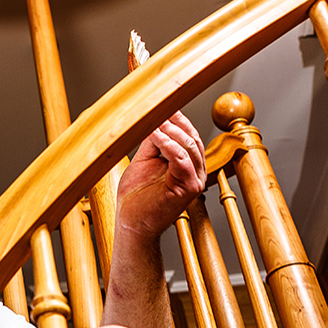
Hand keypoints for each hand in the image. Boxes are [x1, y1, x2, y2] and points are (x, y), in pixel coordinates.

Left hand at [116, 111, 206, 240]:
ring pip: (188, 146)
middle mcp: (196, 171)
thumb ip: (152, 142)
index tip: (162, 102)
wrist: (132, 224)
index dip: (176, 118)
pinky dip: (169, 145)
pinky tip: (156, 135)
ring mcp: (195, 180)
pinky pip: (181, 160)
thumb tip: (154, 118)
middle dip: (174, 121)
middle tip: (158, 107)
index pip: (187, 134)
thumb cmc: (136, 198)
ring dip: (170, 130)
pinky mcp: (188, 188)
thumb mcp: (143, 162)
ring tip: (155, 119)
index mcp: (187, 164)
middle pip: (190, 137)